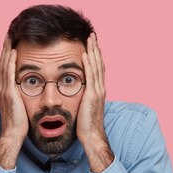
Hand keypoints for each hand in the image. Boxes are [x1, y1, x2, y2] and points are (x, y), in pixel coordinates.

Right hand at [0, 38, 27, 169]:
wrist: (13, 136)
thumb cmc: (20, 125)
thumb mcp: (22, 107)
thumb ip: (24, 97)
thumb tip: (32, 92)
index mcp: (6, 90)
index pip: (6, 67)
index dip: (8, 54)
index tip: (13, 41)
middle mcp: (2, 87)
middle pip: (3, 62)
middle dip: (6, 47)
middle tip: (10, 32)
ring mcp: (4, 90)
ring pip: (4, 64)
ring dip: (7, 49)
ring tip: (11, 36)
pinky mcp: (9, 93)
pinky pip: (9, 73)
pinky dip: (10, 61)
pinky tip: (14, 51)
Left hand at [77, 33, 113, 172]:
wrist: (91, 137)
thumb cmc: (84, 127)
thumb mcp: (82, 109)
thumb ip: (80, 99)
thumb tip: (73, 95)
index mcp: (97, 91)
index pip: (97, 69)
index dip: (94, 56)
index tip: (90, 44)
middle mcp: (99, 89)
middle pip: (99, 63)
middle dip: (95, 48)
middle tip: (91, 35)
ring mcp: (97, 91)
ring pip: (97, 66)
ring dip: (93, 51)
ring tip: (89, 38)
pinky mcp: (92, 95)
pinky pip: (91, 76)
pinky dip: (88, 63)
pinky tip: (85, 53)